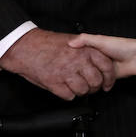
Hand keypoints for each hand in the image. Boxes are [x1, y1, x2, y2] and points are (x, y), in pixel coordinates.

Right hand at [0, 28, 115, 100]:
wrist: (26, 47)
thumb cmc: (46, 43)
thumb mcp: (71, 39)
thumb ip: (86, 48)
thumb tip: (99, 61)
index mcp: (84, 49)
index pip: (106, 66)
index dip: (109, 78)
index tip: (107, 83)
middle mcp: (77, 60)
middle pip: (96, 82)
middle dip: (93, 87)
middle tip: (89, 85)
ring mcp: (66, 72)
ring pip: (83, 91)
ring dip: (80, 91)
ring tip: (74, 86)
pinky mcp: (55, 83)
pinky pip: (69, 96)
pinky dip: (67, 95)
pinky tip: (64, 87)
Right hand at [68, 33, 135, 78]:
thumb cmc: (123, 46)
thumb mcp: (100, 40)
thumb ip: (85, 40)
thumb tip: (71, 43)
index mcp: (95, 49)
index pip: (81, 55)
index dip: (74, 60)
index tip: (66, 64)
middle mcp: (99, 59)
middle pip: (85, 68)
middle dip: (81, 72)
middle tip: (74, 75)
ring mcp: (104, 69)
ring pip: (92, 76)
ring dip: (89, 79)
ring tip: (82, 81)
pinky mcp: (109, 78)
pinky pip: (101, 83)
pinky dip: (98, 84)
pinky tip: (93, 84)